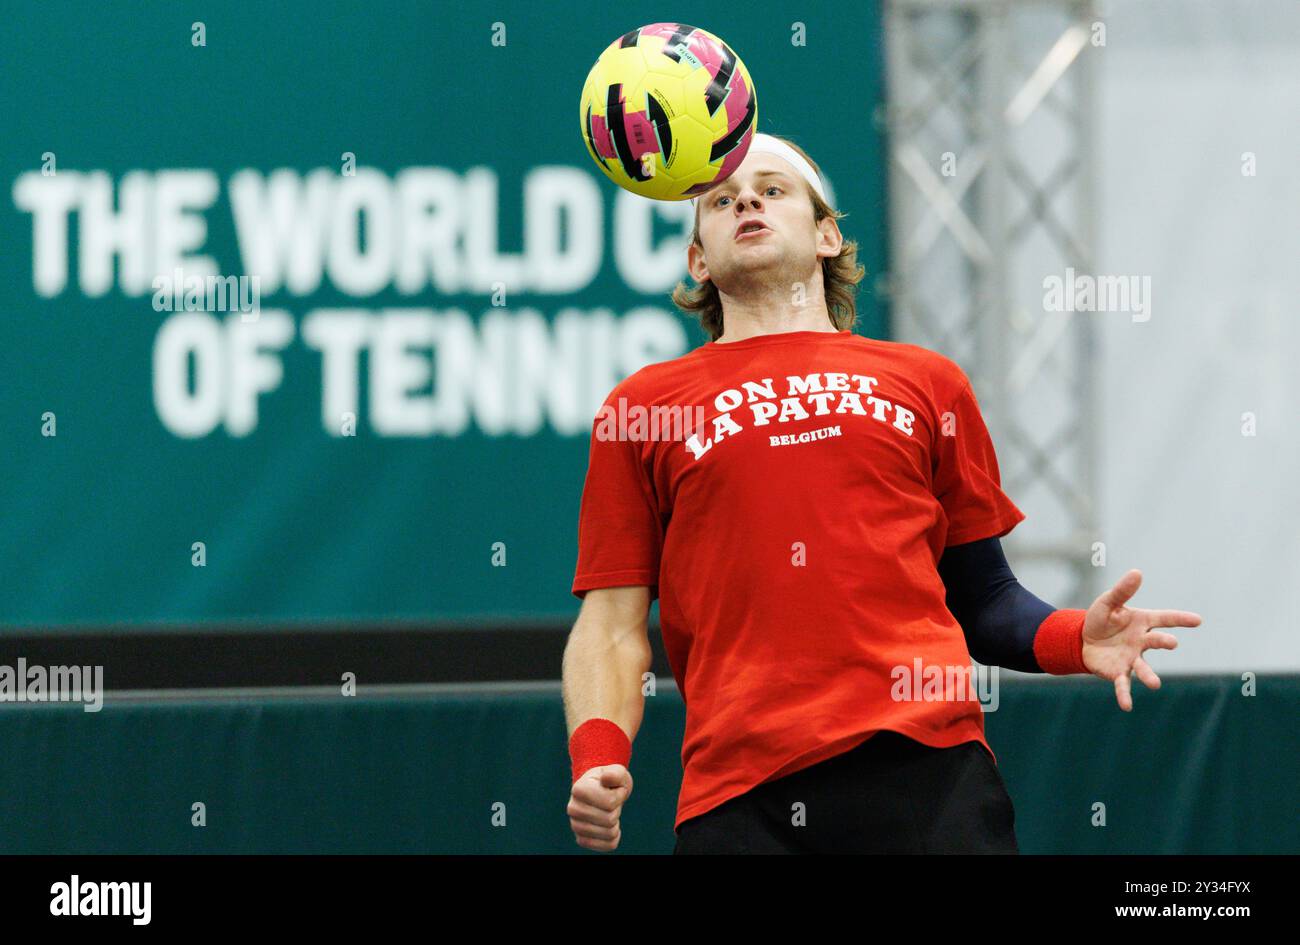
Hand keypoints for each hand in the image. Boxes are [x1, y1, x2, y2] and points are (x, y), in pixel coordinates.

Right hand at [567, 764, 632, 851]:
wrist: (600, 791)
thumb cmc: (610, 781)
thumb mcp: (618, 772)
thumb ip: (616, 773)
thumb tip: (606, 779)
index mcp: (578, 789)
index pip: (610, 802)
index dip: (619, 795)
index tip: (614, 789)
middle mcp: (573, 808)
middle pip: (609, 819)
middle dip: (617, 809)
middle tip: (611, 801)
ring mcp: (575, 825)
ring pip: (609, 833)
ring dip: (615, 822)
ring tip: (608, 811)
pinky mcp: (581, 839)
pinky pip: (608, 845)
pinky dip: (614, 836)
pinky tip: (609, 826)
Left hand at [1081, 569, 1201, 710]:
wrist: (1082, 639)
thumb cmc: (1101, 619)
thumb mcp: (1107, 602)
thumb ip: (1122, 591)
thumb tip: (1137, 572)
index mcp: (1142, 622)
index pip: (1164, 618)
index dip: (1180, 619)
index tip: (1198, 620)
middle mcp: (1142, 642)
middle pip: (1156, 642)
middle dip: (1164, 642)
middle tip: (1172, 643)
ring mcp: (1132, 658)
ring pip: (1143, 667)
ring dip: (1149, 676)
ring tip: (1155, 684)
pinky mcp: (1118, 672)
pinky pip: (1123, 684)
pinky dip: (1125, 695)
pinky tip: (1127, 706)